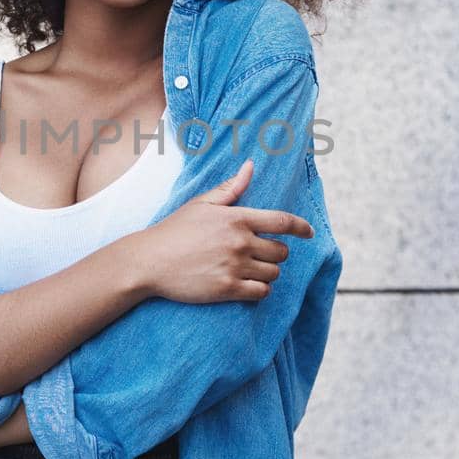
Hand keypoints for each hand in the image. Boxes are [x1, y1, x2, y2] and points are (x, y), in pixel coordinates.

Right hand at [135, 156, 313, 303]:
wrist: (149, 261)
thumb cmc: (174, 230)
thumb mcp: (202, 204)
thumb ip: (230, 188)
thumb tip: (250, 166)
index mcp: (237, 218)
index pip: (282, 222)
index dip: (301, 228)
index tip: (309, 233)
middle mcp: (240, 242)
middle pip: (281, 251)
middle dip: (276, 253)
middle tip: (261, 254)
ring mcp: (234, 266)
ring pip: (273, 273)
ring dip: (268, 272)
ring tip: (252, 270)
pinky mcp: (227, 289)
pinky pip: (261, 292)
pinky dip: (260, 290)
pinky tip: (249, 286)